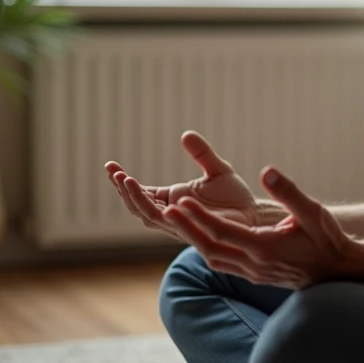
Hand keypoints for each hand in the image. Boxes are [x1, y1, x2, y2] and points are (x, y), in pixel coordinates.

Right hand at [104, 130, 280, 240]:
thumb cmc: (236, 196)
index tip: (110, 166)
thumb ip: (202, 154)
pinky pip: (162, 219)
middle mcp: (171, 212)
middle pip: (137, 204)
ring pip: (145, 213)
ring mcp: (177, 222)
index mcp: (174, 198)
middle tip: (113, 171)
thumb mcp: (218, 169)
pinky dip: (150, 206)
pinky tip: (145, 191)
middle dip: (123, 189)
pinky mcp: (186, 228)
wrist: (253, 216)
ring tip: (124, 178)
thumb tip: (185, 134)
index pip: (142, 192)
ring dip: (133, 197)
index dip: (124, 181)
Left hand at [162, 166, 355, 288]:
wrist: (339, 272)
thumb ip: (289, 192)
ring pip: (214, 259)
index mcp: (266, 247)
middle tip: (167, 210)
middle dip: (188, 228)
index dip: (200, 217)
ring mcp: (254, 273)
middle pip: (210, 247)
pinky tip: (203, 238)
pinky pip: (223, 264)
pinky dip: (208, 249)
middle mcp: (255, 264)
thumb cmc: (328, 239)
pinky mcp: (256, 276)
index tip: (181, 200)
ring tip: (180, 221)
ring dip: (194, 240)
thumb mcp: (313, 212)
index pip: (223, 231)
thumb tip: (267, 171)